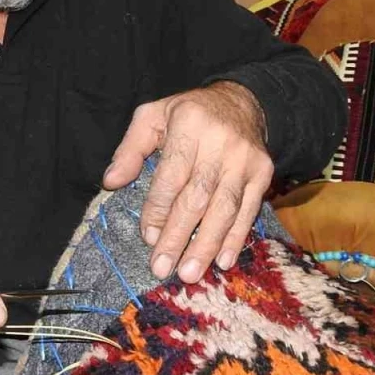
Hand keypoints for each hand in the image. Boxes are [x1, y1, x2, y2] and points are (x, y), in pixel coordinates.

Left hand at [102, 82, 272, 283]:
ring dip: (206, 245)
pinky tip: (223, 261)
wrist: (242, 101)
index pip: (171, 176)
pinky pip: (249, 210)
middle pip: (198, 197)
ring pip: (225, 208)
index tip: (148, 238)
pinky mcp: (263, 173)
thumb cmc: (188, 113)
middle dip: (179, 236)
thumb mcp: (153, 116)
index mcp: (189, 124)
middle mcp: (220, 142)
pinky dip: (235, 238)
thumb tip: (111, 182)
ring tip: (189, 273)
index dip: (159, 209)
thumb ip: (130, 149)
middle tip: (162, 267)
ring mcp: (245, 160)